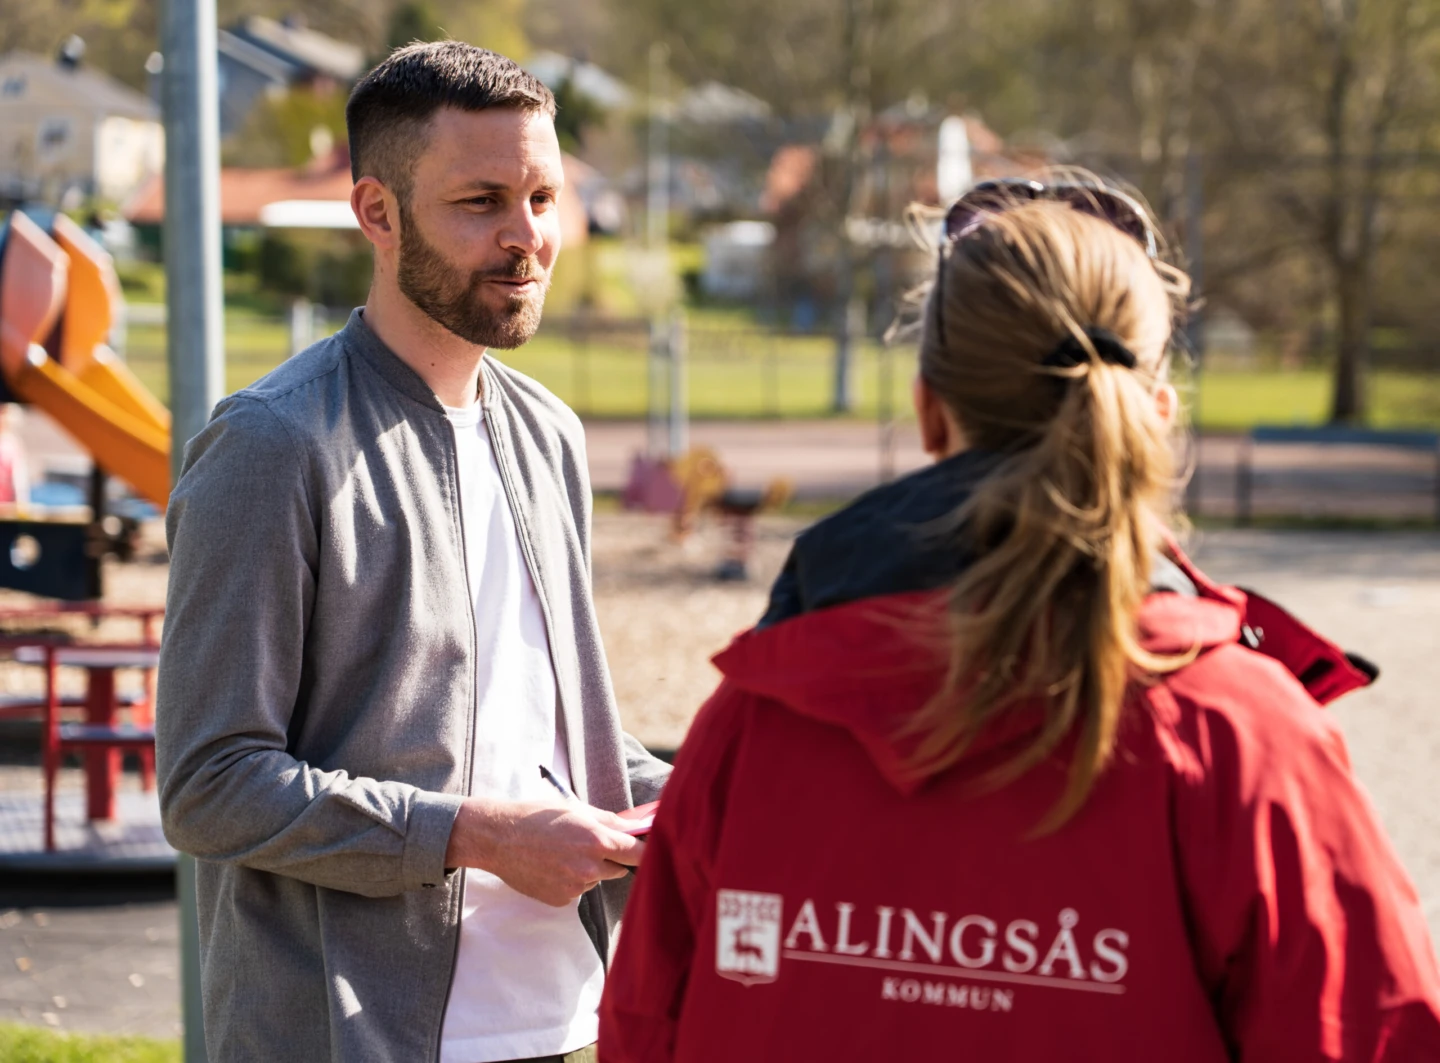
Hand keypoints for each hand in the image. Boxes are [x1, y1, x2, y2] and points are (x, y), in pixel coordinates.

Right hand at [444, 797, 645, 907]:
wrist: (498, 838)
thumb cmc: (536, 817)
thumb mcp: (574, 810)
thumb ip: (608, 821)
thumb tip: (632, 827)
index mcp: (597, 840)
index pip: (639, 854)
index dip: (646, 853)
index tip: (651, 852)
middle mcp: (590, 867)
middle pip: (620, 869)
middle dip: (613, 859)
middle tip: (591, 844)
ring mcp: (575, 887)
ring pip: (596, 879)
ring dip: (589, 870)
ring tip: (562, 853)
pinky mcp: (561, 900)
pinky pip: (577, 891)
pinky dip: (570, 881)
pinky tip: (551, 866)